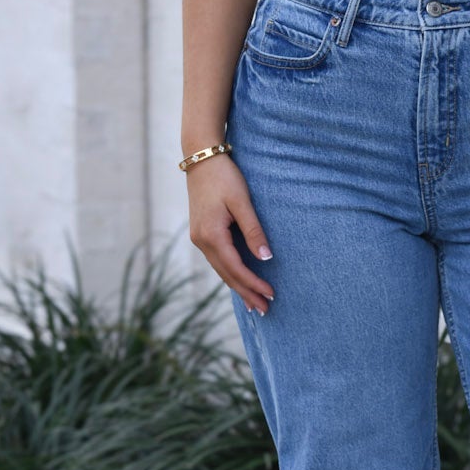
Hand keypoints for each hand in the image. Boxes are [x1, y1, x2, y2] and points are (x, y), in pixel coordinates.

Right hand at [187, 155, 275, 314]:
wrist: (202, 158)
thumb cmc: (225, 177)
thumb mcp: (242, 202)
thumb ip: (254, 230)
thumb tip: (266, 258)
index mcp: (211, 235)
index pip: (236, 268)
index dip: (253, 284)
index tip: (270, 295)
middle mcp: (201, 241)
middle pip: (227, 274)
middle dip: (246, 293)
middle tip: (265, 310)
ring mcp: (199, 238)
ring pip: (221, 269)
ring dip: (238, 286)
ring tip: (254, 303)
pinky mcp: (201, 233)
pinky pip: (217, 260)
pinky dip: (230, 273)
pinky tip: (238, 280)